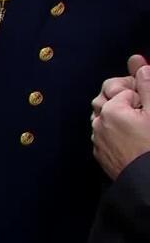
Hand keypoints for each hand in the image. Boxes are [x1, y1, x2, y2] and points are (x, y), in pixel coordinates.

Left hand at [92, 65, 149, 179]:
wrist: (146, 180)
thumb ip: (147, 85)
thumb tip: (138, 63)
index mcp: (111, 110)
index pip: (119, 86)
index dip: (136, 88)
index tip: (147, 96)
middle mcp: (98, 123)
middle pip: (103, 98)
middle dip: (121, 96)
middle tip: (142, 104)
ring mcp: (98, 140)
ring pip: (101, 116)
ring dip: (116, 112)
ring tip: (137, 118)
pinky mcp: (101, 153)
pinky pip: (102, 133)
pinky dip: (113, 128)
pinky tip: (130, 133)